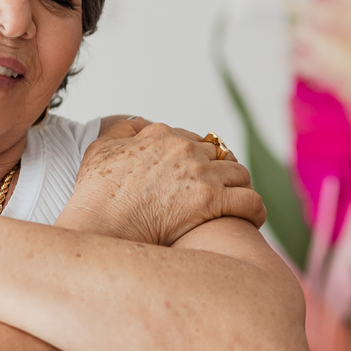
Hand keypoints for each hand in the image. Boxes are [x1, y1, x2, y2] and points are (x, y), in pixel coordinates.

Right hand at [60, 118, 264, 245]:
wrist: (100, 225)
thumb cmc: (95, 194)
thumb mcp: (100, 148)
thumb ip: (122, 131)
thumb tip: (139, 126)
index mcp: (162, 135)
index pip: (193, 139)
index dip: (198, 157)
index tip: (198, 173)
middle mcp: (185, 150)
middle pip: (220, 154)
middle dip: (222, 171)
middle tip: (221, 190)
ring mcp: (201, 175)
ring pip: (240, 174)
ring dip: (240, 188)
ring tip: (238, 204)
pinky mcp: (212, 202)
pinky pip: (250, 201)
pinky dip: (255, 210)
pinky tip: (252, 220)